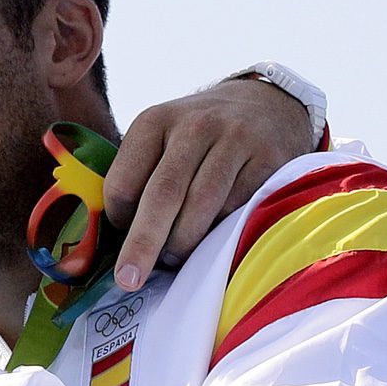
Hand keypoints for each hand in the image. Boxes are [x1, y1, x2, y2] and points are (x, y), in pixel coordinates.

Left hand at [104, 77, 313, 289]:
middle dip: (143, 243)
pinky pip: (238, 207)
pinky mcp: (269, 158)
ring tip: (175, 259)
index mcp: (154, 121)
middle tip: (129, 279)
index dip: (119, 218)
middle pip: (163, 194)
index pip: (124, 181)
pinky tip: (212, 239)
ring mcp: (235, 139)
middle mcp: (194, 126)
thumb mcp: (162, 138)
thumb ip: (140, 176)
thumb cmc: (200, 137)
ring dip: (185, 242)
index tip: (122, 236)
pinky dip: (220, 231)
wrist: (266, 105)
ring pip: (203, 204)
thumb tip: (117, 236)